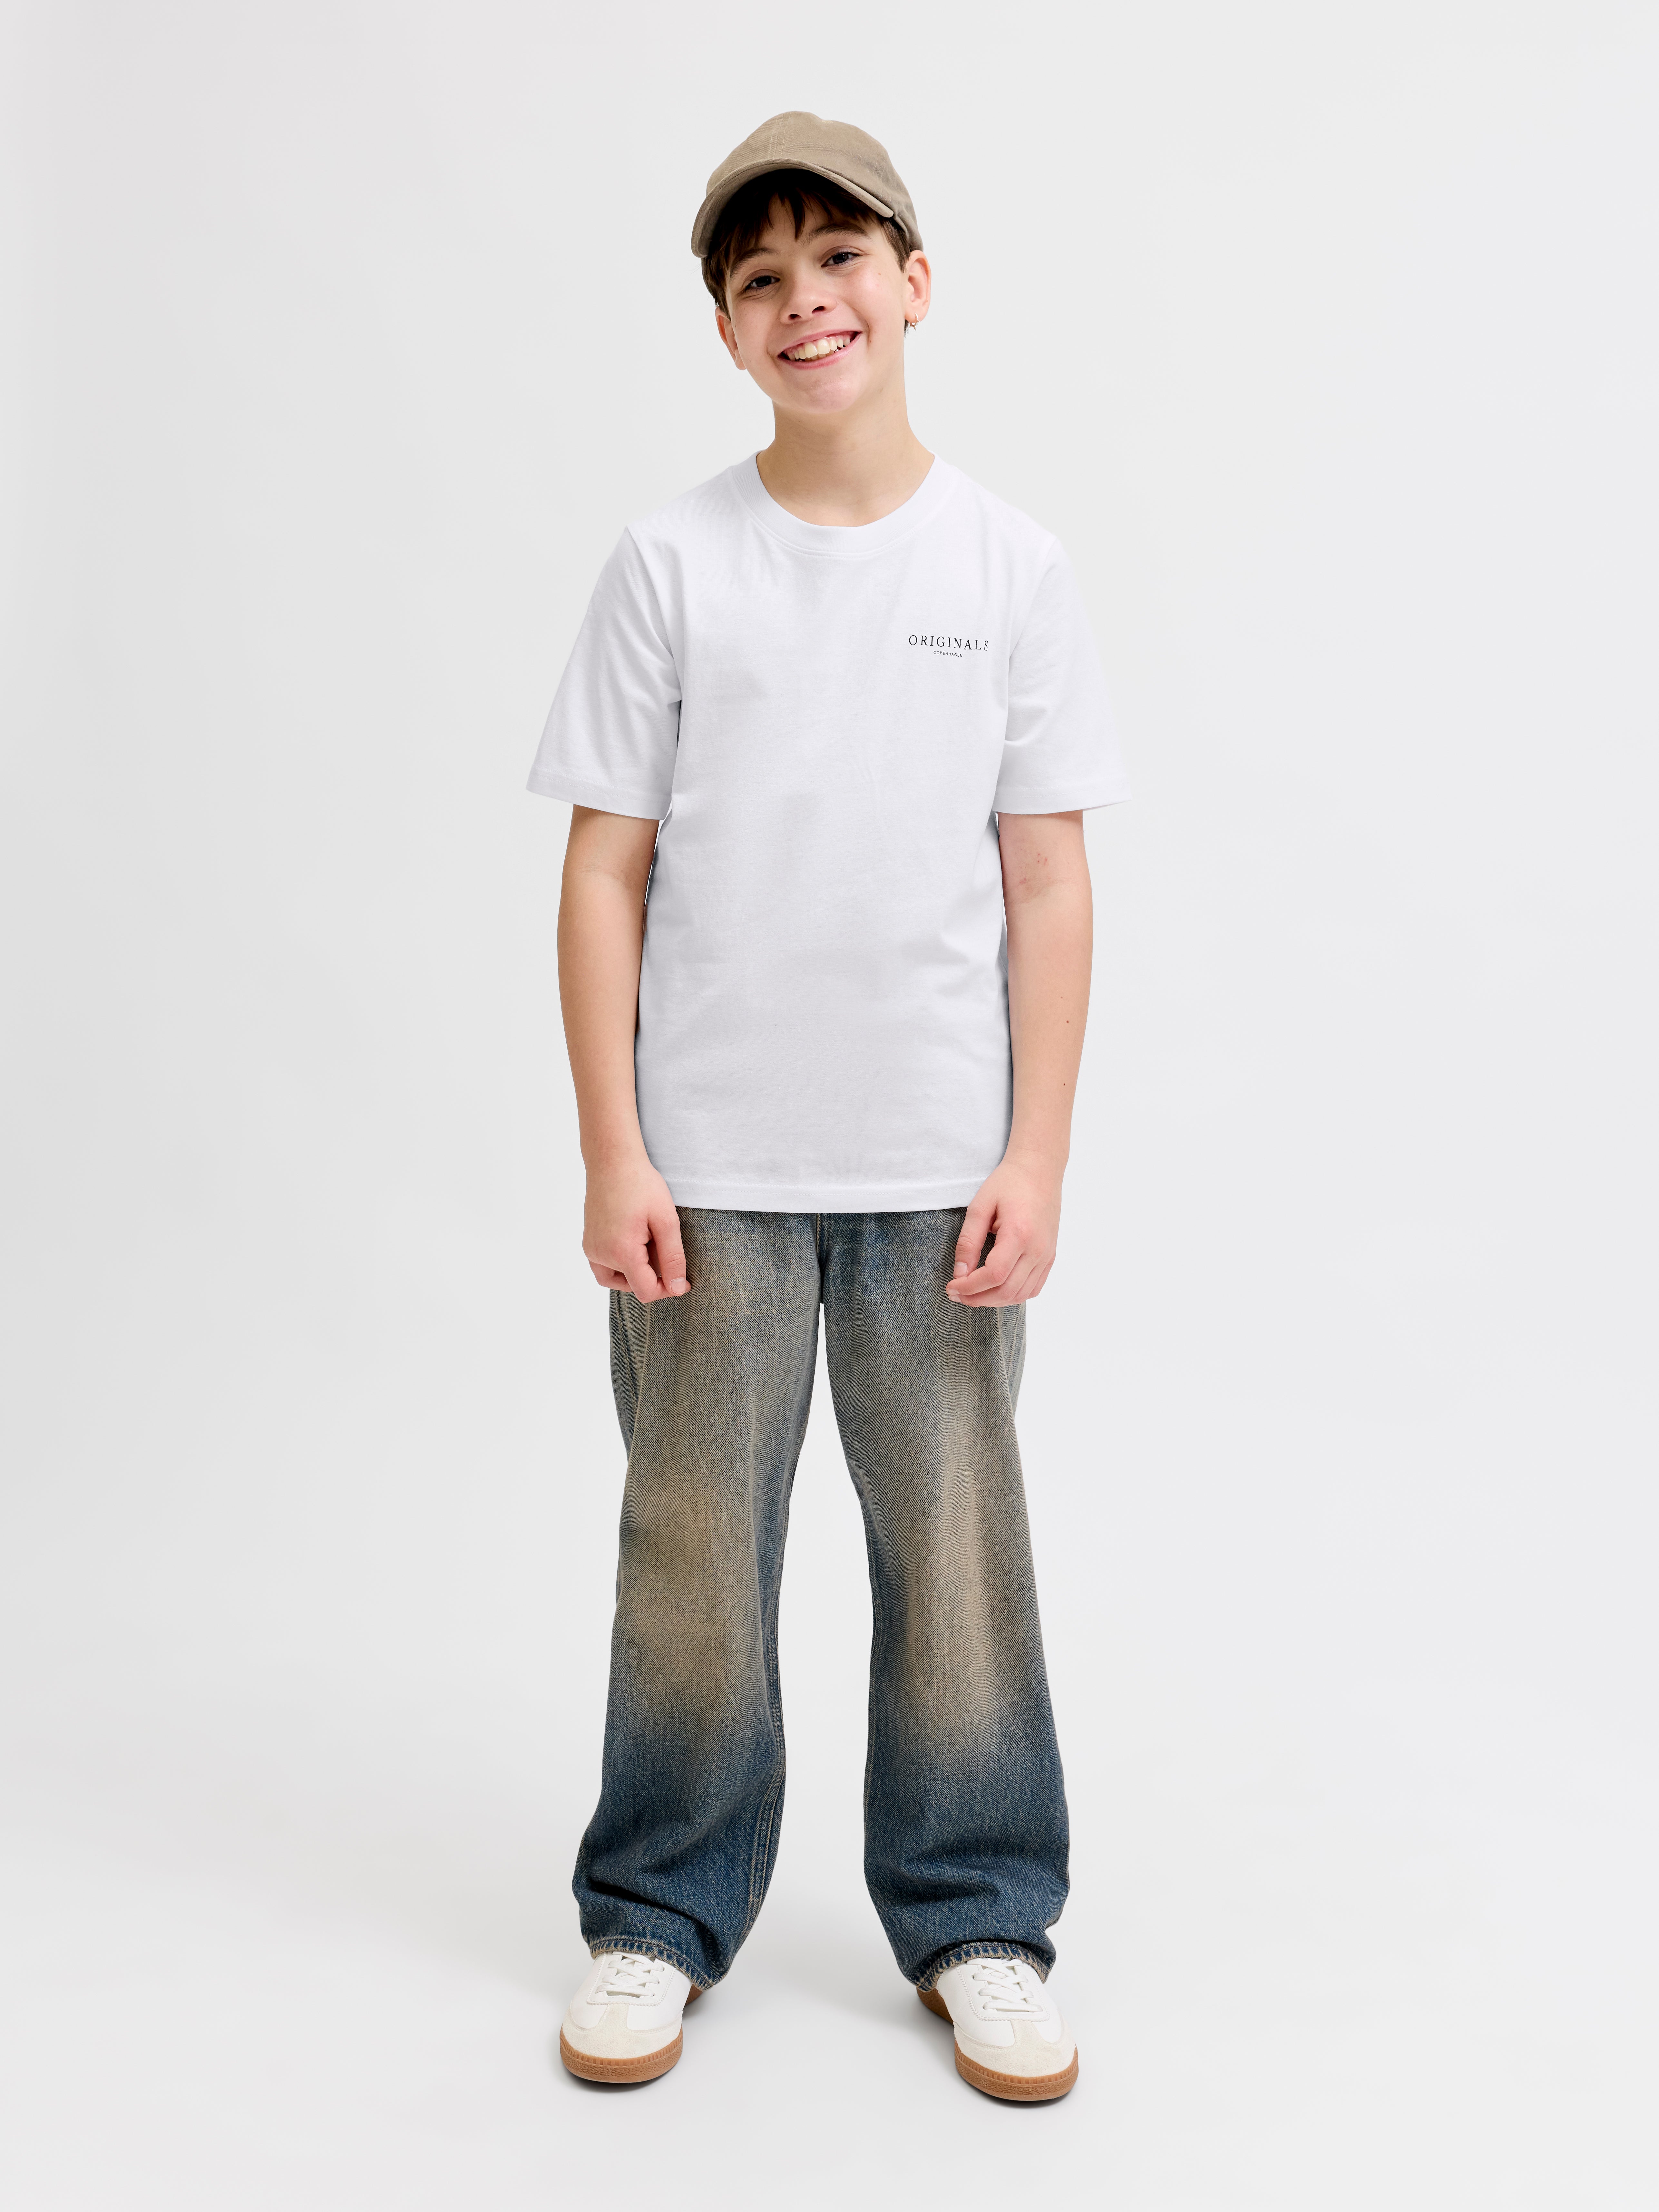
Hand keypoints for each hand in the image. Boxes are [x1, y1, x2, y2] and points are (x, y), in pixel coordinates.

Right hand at [583, 1152, 688, 1301]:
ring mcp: (591, 1249)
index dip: (669, 1289)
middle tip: (662, 1244)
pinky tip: (634, 1247)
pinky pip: (604, 1269)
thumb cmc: (642, 1185)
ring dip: (636, 1273)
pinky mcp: (588, 1243)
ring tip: (649, 1246)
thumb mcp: (667, 1221)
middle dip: (653, 1275)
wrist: (613, 1161)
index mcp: (622, 1252)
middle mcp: (601, 1255)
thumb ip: (673, 1258)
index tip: (683, 1279)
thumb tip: (678, 1288)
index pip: (646, 1291)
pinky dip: (621, 1267)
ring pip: (617, 1280)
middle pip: (633, 1285)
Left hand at [946, 1157, 1062, 1307]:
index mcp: (1020, 1234)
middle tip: (956, 1294)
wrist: (1040, 1171)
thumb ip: (968, 1242)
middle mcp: (1038, 1249)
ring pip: (1020, 1295)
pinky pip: (1033, 1289)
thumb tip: (959, 1274)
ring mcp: (1047, 1255)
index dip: (969, 1287)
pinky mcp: (1050, 1257)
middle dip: (977, 1298)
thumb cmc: (1008, 1183)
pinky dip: (1012, 1296)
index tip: (950, 1287)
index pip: (993, 1275)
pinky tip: (994, 1289)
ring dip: (993, 1301)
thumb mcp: (980, 1206)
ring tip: (972, 1294)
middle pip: (1006, 1291)